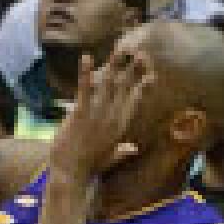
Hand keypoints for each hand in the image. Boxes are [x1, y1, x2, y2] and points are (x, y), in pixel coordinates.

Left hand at [48, 45, 150, 188]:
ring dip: (115, 64)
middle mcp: (113, 118)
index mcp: (120, 127)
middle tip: (141, 52)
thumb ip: (123, 150)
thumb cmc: (88, 168)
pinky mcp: (80, 114)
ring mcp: (97, 115)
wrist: (72, 176)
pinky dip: (85, 72)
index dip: (142, 85)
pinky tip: (86, 57)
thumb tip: (133, 148)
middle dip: (134, 69)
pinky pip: (84, 88)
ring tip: (121, 48)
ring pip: (109, 84)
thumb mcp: (109, 158)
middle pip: (125, 88)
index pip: (135, 101)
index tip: (151, 73)